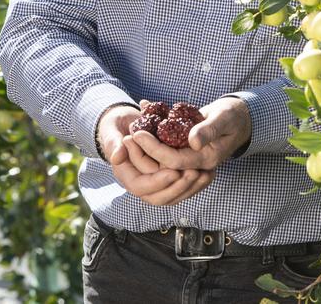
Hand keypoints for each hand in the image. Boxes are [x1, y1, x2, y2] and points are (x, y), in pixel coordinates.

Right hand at [97, 104, 213, 205]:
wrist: (123, 123)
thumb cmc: (116, 125)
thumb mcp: (112, 130)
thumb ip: (113, 143)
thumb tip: (117, 157)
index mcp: (125, 174)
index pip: (141, 187)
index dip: (158, 181)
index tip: (174, 171)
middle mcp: (140, 182)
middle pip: (159, 197)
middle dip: (178, 187)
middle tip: (194, 173)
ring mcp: (154, 181)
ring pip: (173, 195)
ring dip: (190, 187)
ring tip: (205, 174)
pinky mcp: (166, 177)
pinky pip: (181, 188)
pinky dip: (195, 184)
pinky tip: (209, 173)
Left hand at [132, 95, 251, 172]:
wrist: (238, 117)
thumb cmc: (233, 115)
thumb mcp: (223, 118)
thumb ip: (209, 130)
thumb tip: (194, 142)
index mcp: (207, 159)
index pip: (174, 160)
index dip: (154, 149)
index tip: (138, 134)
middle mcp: (197, 163)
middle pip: (164, 164)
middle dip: (144, 151)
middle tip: (128, 134)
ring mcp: (191, 158)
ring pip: (163, 160)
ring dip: (146, 148)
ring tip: (130, 131)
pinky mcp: (186, 151)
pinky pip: (167, 150)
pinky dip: (154, 139)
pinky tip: (143, 123)